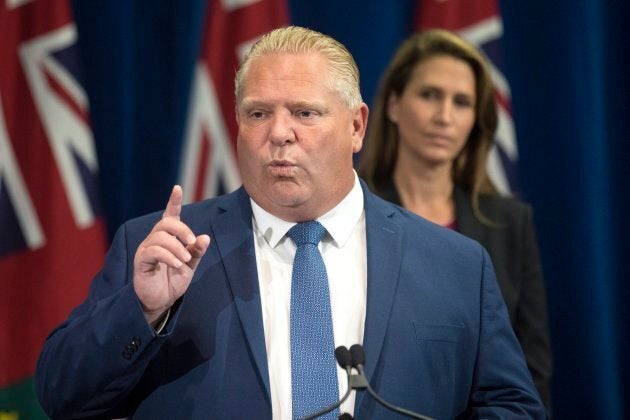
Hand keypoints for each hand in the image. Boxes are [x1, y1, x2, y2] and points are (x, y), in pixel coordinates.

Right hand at [133, 185, 210, 324]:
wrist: (161, 301)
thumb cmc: (173, 280)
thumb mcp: (190, 265)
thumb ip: (197, 251)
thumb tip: (205, 237)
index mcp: (168, 238)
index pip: (170, 216)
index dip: (173, 202)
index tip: (177, 188)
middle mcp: (155, 240)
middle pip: (166, 224)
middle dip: (182, 230)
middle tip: (192, 242)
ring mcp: (147, 250)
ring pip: (160, 238)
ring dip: (177, 247)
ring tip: (185, 261)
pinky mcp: (141, 261)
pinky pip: (154, 252)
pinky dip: (168, 256)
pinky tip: (178, 264)